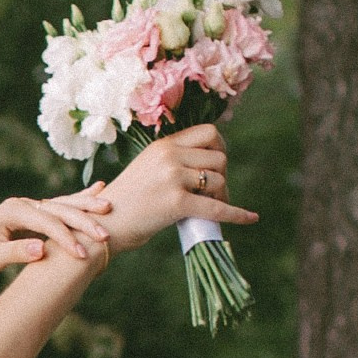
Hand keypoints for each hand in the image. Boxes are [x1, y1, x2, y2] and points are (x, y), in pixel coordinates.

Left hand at [0, 191, 111, 316]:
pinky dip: (79, 200)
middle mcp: (23, 204)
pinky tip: (97, 190)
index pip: (46, 222)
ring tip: (110, 205)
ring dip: (86, 206)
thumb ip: (15, 253)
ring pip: (63, 204)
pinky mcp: (33, 214)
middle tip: (105, 236)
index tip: (82, 255)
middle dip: (83, 221)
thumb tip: (41, 249)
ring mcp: (29, 207)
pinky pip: (60, 206)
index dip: (65, 238)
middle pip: (59, 209)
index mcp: (13, 211)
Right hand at [104, 124, 256, 252]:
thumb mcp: (148, 167)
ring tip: (213, 207)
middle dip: (223, 174)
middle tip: (215, 191)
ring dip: (223, 195)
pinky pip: (217, 208)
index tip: (217, 166)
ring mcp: (172, 179)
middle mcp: (169, 156)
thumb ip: (174, 159)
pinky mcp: (176, 203)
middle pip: (219, 157)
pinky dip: (236, 214)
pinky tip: (250, 218)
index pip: (208, 132)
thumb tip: (211, 163)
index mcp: (163, 145)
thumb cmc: (128, 200)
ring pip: (218, 180)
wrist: (106, 225)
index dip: (220, 147)